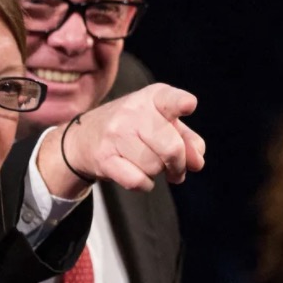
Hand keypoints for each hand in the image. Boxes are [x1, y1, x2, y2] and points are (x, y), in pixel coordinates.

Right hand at [38, 83, 205, 195]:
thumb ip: (189, 140)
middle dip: (178, 165)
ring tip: (148, 164)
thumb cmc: (136, 130)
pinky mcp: (103, 157)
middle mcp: (132, 111)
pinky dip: (144, 184)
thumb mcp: (164, 124)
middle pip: (171, 148)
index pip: (170, 99)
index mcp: (152, 98)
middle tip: (175, 169)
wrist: (85, 137)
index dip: (181, 103)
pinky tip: (139, 175)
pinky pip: (137, 181)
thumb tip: (197, 162)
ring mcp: (115, 133)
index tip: (189, 105)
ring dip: (157, 172)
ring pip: (154, 167)